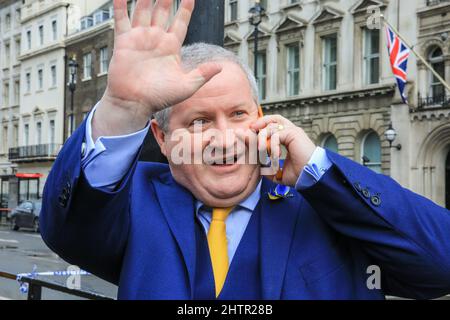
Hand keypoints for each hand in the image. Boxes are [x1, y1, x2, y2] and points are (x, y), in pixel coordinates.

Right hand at [93, 0, 221, 139]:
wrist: (134, 104)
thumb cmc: (159, 98)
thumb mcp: (186, 87)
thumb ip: (202, 75)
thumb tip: (220, 67)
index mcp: (171, 47)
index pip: (181, 21)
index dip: (186, 8)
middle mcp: (156, 39)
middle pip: (163, 11)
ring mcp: (140, 38)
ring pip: (144, 9)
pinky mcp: (124, 41)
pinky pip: (122, 18)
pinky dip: (121, 5)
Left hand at [251, 115, 316, 186]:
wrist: (311, 177)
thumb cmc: (299, 175)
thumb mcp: (279, 172)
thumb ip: (268, 169)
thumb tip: (259, 168)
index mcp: (288, 138)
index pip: (272, 126)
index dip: (260, 129)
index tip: (250, 135)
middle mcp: (291, 131)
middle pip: (272, 119)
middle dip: (259, 124)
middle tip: (249, 132)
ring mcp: (293, 131)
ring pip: (271, 127)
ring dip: (263, 139)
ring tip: (263, 153)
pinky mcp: (293, 134)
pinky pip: (275, 135)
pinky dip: (271, 145)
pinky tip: (274, 155)